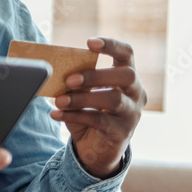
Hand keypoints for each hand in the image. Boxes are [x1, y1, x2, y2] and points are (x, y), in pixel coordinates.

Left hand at [50, 37, 147, 177]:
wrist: (97, 150)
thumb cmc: (89, 114)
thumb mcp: (82, 95)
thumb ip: (75, 82)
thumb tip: (54, 70)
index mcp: (127, 77)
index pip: (127, 54)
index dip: (111, 45)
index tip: (89, 42)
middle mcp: (136, 93)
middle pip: (126, 75)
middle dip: (96, 75)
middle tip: (70, 79)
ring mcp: (132, 113)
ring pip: (114, 99)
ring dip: (82, 98)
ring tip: (59, 100)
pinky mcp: (122, 132)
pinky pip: (99, 120)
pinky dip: (75, 116)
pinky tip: (56, 114)